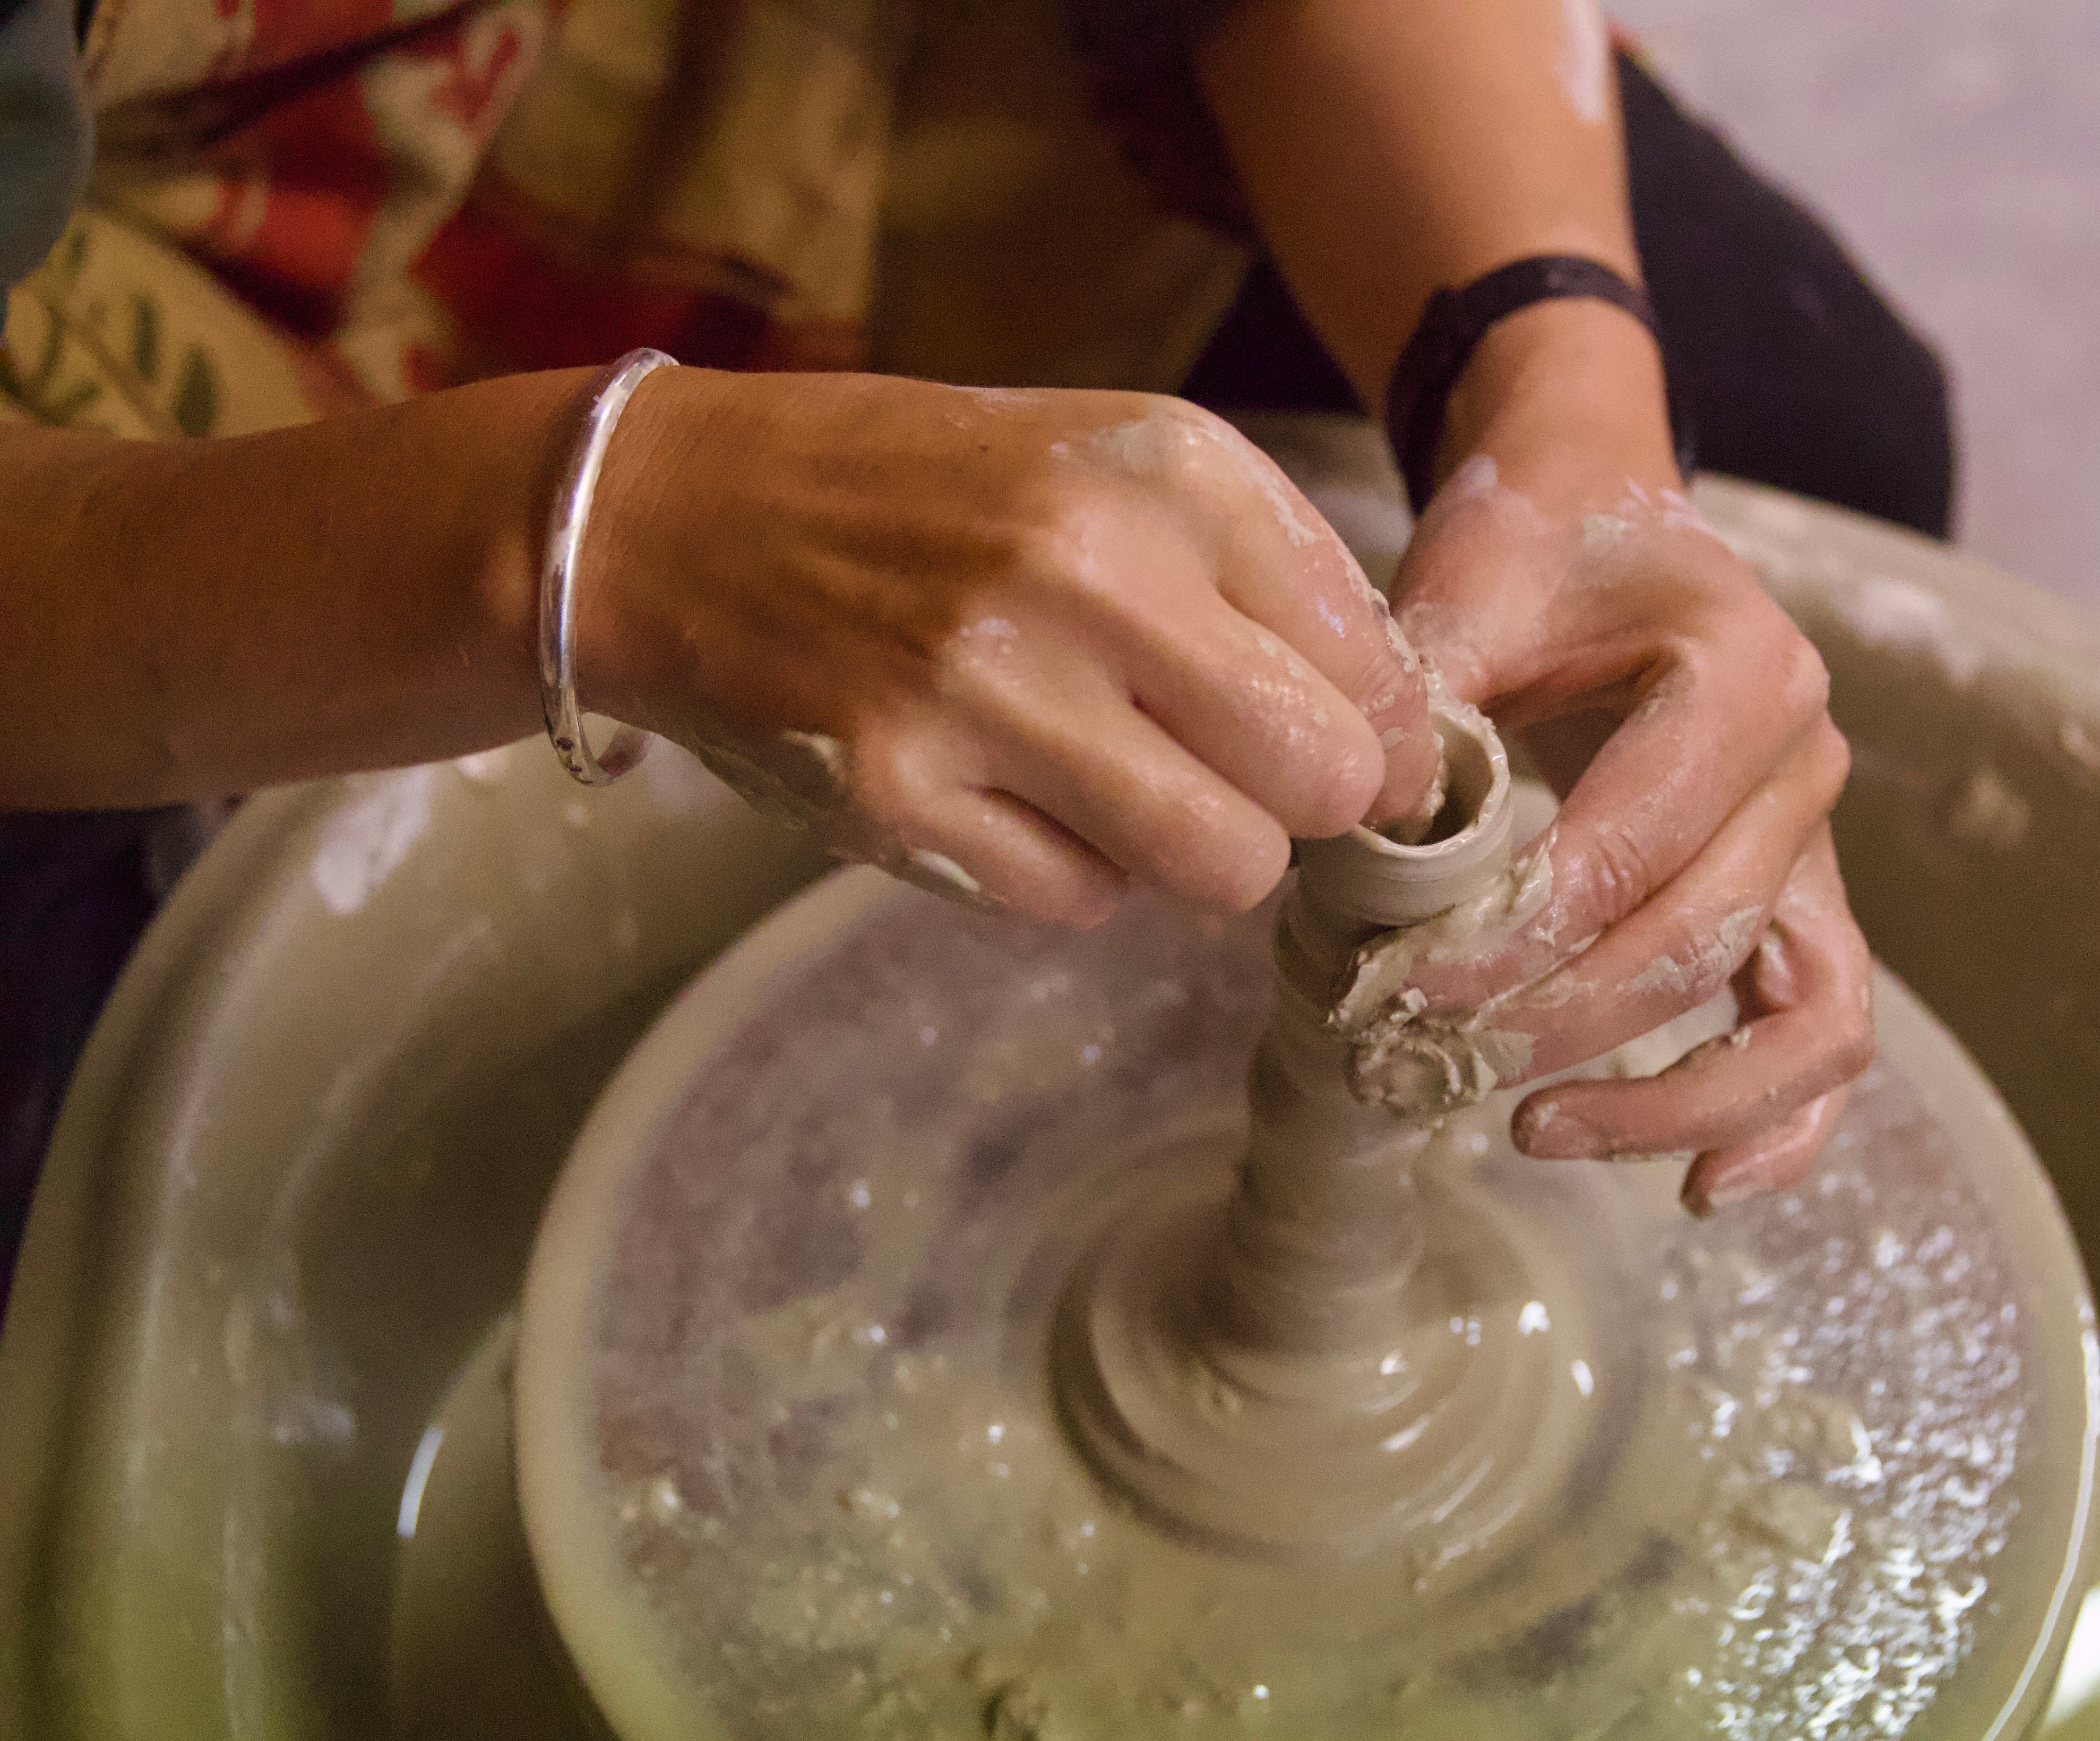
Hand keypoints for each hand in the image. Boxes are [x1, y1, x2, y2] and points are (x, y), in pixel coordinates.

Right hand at [581, 373, 1440, 923]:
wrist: (686, 515)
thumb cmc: (938, 495)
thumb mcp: (1119, 469)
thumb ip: (1273, 586)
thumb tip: (1403, 742)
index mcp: (1169, 471)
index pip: (1375, 664)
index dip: (1380, 730)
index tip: (1340, 742)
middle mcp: (1086, 571)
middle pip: (1324, 780)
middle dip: (1303, 803)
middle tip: (1240, 778)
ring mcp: (984, 691)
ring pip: (1223, 865)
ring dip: (1198, 851)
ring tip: (1127, 786)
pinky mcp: (900, 798)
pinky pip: (1083, 902)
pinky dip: (1073, 872)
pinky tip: (1011, 792)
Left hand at [1376, 415, 1875, 1213]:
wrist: (1604, 516)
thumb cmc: (1534, 546)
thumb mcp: (1470, 581)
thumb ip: (1422, 689)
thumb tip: (1365, 826)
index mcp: (1746, 675)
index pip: (1627, 849)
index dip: (1512, 938)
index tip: (1398, 989)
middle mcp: (1807, 765)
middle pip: (1698, 942)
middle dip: (1557, 1024)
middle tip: (1422, 1060)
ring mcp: (1817, 844)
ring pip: (1798, 1020)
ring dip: (1674, 1102)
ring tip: (1534, 1132)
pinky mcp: (1803, 903)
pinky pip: (1826, 1035)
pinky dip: (1776, 1124)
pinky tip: (1692, 1188)